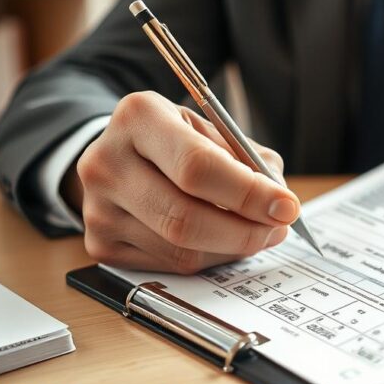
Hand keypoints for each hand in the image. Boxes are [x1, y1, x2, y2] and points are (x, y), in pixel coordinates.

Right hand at [64, 91, 299, 273]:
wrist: (124, 154)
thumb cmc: (179, 141)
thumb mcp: (214, 131)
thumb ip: (250, 160)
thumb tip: (280, 203)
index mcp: (139, 117)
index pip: (196, 166)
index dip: (247, 193)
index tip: (286, 206)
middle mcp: (106, 161)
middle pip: (184, 216)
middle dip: (245, 231)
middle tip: (278, 228)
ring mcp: (97, 208)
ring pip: (180, 250)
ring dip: (231, 248)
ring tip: (255, 231)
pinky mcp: (100, 244)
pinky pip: (168, 266)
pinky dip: (207, 259)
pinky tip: (221, 241)